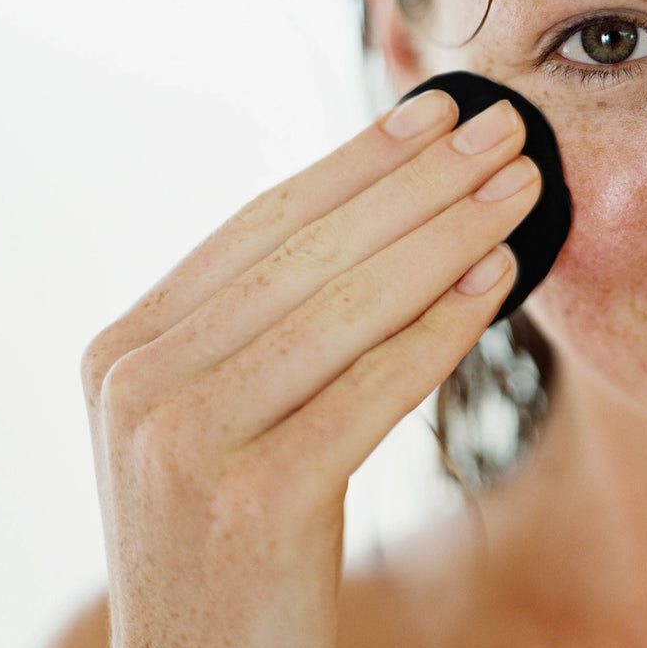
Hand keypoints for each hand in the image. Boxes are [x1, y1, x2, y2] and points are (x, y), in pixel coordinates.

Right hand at [79, 91, 540, 647]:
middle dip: (420, 182)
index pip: (263, 223)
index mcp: (127, 346)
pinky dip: (441, 329)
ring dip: (447, 237)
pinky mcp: (254, 506)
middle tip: (504, 130)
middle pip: (311, 252)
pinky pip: (372, 391)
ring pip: (347, 308)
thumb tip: (396, 210)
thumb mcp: (226, 415)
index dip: (359, 161)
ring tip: (518, 189)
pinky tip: (497, 280)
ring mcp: (187, 445)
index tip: (437, 111)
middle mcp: (141, 384)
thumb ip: (273, 322)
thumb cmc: (234, 536)